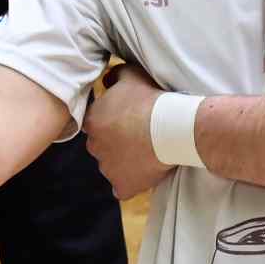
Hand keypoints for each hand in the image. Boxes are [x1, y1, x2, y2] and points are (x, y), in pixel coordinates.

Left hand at [83, 63, 170, 199]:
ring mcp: (107, 168)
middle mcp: (94, 146)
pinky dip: (129, 183)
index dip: (112, 122)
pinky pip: (121, 188)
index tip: (129, 120)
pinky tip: (141, 174)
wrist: (172, 127)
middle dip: (115, 142)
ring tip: (145, 153)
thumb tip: (106, 80)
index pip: (95, 124)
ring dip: (123, 162)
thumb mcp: (131, 75)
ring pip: (110, 167)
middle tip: (138, 136)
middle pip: (101, 145)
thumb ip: (114, 75)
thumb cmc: (150, 99)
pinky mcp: (122, 185)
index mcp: (92, 121)